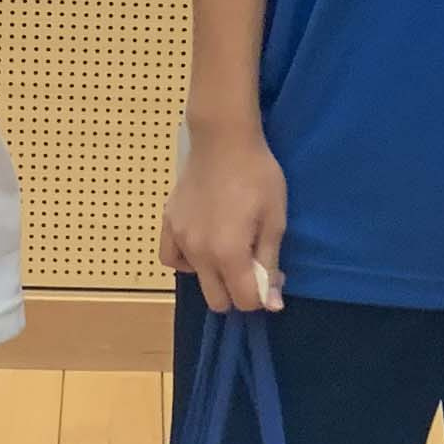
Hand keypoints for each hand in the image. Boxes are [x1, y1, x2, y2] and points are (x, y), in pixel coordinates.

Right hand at [164, 120, 287, 313]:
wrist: (223, 139)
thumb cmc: (258, 175)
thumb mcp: (275, 220)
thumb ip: (269, 264)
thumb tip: (272, 304)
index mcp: (229, 253)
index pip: (245, 301)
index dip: (263, 295)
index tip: (272, 273)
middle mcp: (199, 254)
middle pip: (218, 301)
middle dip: (238, 292)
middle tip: (251, 263)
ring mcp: (180, 239)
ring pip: (196, 281)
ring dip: (215, 276)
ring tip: (227, 249)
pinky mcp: (168, 224)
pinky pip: (171, 258)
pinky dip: (187, 261)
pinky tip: (201, 246)